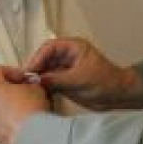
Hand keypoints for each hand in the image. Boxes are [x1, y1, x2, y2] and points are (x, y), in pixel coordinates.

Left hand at [0, 64, 49, 143]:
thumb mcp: (36, 88)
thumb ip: (30, 83)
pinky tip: (16, 125)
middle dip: (5, 90)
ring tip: (19, 112)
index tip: (24, 79)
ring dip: (2, 107)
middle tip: (22, 93)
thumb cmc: (31, 108)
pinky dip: (2, 122)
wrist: (31, 137)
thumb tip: (29, 85)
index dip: (11, 71)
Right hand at [24, 37, 142, 110]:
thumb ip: (57, 78)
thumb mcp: (79, 79)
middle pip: (44, 59)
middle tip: (24, 82)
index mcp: (73, 47)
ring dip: (37, 80)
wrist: (118, 96)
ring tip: (28, 89)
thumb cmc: (105, 81)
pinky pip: (50, 82)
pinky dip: (43, 88)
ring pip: (45, 72)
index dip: (37, 58)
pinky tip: (37, 95)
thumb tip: (36, 80)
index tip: (29, 71)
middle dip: (35, 70)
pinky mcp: (65, 82)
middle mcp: (67, 56)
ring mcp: (65, 69)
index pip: (49, 48)